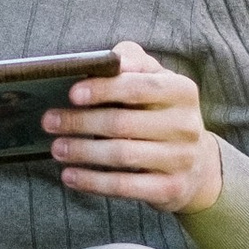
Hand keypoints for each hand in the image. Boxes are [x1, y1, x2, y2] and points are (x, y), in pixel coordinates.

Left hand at [44, 39, 223, 216]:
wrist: (198, 165)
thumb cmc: (162, 113)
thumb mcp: (156, 81)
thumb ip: (132, 62)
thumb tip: (105, 59)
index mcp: (182, 91)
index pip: (139, 86)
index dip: (103, 89)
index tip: (71, 93)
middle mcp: (186, 125)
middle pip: (123, 122)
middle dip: (81, 122)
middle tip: (50, 121)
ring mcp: (181, 160)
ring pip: (121, 155)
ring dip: (82, 151)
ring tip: (56, 148)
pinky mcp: (170, 189)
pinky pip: (125, 186)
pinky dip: (93, 181)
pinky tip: (70, 176)